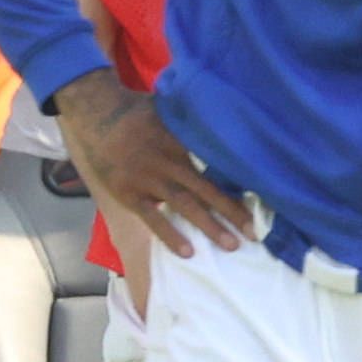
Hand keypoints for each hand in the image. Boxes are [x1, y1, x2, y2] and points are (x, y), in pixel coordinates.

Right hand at [63, 76, 256, 258]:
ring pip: (184, 206)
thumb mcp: (170, 109)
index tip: (263, 198)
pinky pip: (153, 219)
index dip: (239, 182)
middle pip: (206, 189)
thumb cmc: (139, 113)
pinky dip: (170, 235)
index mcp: (182, 141)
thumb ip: (194, 120)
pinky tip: (188, 252)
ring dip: (209, 226)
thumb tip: (229, 115)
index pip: (217, 165)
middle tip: (254, 232)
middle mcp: (168, 162)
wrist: (97, 117)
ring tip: (231, 245)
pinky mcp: (131, 195)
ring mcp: (149, 181)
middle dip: (232, 212)